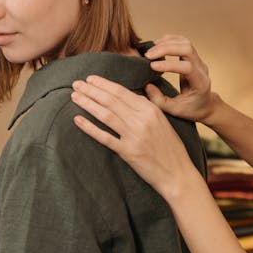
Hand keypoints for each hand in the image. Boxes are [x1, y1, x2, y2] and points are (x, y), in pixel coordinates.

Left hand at [71, 76, 203, 201]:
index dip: (104, 84)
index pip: (122, 92)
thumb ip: (152, 104)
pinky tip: (77, 120)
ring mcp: (134, 136)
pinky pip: (104, 137)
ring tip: (74, 96)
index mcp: (150, 109)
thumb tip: (143, 88)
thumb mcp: (164, 120)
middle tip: (76, 83)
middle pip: (111, 100)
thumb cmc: (170, 147)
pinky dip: (90, 128)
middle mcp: (141, 120)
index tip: (90, 78)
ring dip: (88, 103)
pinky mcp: (128, 152)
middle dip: (91, 90)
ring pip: (105, 115)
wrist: (177, 174)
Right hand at [142, 35, 217, 122]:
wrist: (206, 105)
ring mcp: (199, 61)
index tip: (152, 66)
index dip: (169, 64)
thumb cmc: (192, 109)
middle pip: (187, 49)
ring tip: (151, 49)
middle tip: (148, 55)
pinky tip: (158, 44)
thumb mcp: (175, 110)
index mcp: (200, 83)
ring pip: (185, 43)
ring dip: (167, 43)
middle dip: (166, 49)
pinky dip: (170, 40)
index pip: (187, 67)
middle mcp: (201, 68)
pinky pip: (183, 42)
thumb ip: (159, 100)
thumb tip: (146, 85)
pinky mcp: (193, 57)